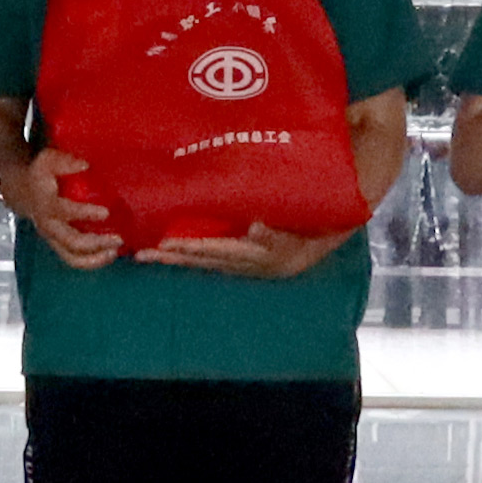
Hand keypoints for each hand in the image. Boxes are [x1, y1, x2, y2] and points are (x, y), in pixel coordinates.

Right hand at [3, 148, 119, 268]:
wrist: (21, 191)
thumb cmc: (40, 175)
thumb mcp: (47, 161)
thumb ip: (65, 162)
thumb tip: (86, 165)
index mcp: (47, 204)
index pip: (65, 212)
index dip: (85, 213)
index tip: (106, 212)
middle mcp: (49, 225)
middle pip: (71, 241)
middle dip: (96, 243)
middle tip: (118, 238)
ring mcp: (53, 238)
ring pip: (72, 257)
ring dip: (96, 258)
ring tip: (115, 251)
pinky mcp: (58, 245)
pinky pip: (74, 260)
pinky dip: (93, 261)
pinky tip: (109, 255)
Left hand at [140, 221, 349, 280]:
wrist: (336, 228)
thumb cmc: (319, 219)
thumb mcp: (304, 226)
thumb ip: (278, 231)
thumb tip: (255, 227)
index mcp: (264, 256)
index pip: (220, 252)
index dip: (193, 247)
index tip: (167, 245)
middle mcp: (253, 264)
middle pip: (207, 260)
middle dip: (176, 256)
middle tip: (145, 254)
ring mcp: (251, 263)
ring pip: (208, 262)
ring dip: (179, 259)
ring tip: (149, 256)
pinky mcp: (248, 259)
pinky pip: (215, 259)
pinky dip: (193, 256)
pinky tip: (173, 253)